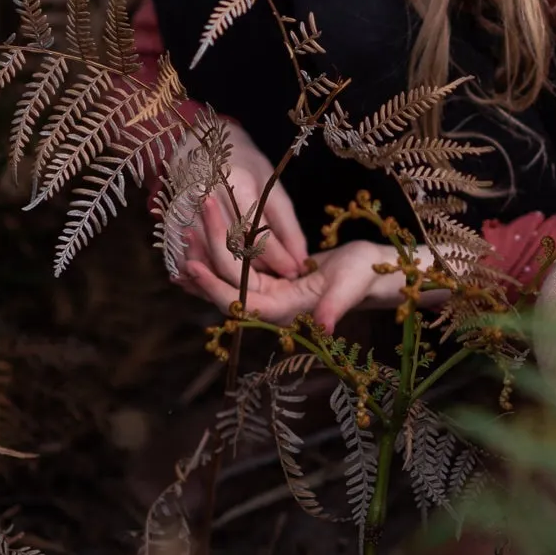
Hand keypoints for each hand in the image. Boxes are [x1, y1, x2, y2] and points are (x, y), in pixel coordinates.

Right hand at [179, 119, 307, 289]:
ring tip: (254, 285)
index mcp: (237, 183)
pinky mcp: (169, 221)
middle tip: (277, 282)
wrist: (198, 142)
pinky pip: (186, 257)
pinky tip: (218, 281)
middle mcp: (207, 197)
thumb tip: (301, 260)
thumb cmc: (241, 161)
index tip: (296, 272)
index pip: (260, 232)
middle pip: (234, 249)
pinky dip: (203, 272)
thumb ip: (286, 224)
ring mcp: (184, 210)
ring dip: (233, 277)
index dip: (279, 257)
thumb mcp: (270, 184)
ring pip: (210, 258)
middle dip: (258, 272)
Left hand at [184, 231, 408, 333]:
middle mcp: (269, 306)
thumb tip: (325, 326)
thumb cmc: (363, 276)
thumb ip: (335, 307)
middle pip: (226, 285)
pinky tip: (198, 240)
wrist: (371, 272)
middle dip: (205, 259)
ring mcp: (267, 292)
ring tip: (184, 231)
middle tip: (187, 228)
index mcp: (283, 311)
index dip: (215, 285)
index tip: (192, 264)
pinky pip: (235, 268)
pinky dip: (216, 255)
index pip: (239, 301)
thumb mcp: (350, 286)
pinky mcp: (268, 279)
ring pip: (226, 276)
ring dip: (205, 255)